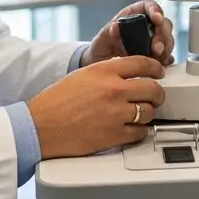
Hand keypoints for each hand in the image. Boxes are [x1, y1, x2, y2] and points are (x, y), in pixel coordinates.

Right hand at [27, 56, 165, 158]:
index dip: (155, 68)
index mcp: (104, 71)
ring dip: (148, 113)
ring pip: (149, 111)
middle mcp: (113, 90)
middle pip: (153, 88)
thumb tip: (126, 74)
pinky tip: (133, 129)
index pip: (142, 63)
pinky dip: (139, 131)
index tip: (158, 72)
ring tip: (141, 114)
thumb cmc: (55, 103)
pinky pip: (140, 132)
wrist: (40, 127)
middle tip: (156, 96)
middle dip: (157, 93)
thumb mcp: (82, 75)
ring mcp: (115, 113)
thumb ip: (107, 73)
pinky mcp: (114, 135)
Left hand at [82, 0, 175, 66]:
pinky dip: (166, 59)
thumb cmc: (101, 48)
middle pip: (163, 24)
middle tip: (157, 48)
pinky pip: (167, 55)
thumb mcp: (100, 39)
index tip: (156, 18)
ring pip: (167, 39)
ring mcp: (152, 41)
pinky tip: (162, 63)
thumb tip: (115, 26)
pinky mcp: (155, 55)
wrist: (102, 67)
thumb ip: (107, 32)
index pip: (148, 7)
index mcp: (133, 16)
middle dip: (162, 35)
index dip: (155, 10)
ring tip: (158, 57)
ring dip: (166, 48)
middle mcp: (146, 26)